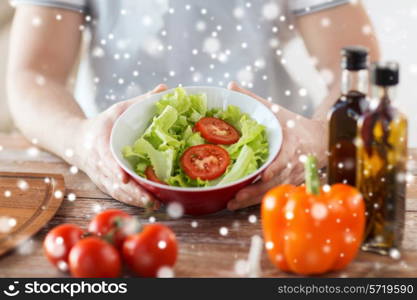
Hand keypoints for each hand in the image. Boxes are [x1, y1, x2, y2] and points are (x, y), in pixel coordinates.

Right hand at [74, 84, 167, 208]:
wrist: (77, 140)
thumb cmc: (103, 123)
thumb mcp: (119, 109)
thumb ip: (141, 101)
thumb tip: (166, 89)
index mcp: (100, 144)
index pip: (106, 159)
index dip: (115, 170)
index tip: (125, 179)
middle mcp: (99, 165)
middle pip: (115, 182)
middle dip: (133, 192)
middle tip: (153, 199)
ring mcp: (101, 177)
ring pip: (117, 193)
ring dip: (135, 201)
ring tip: (156, 204)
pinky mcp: (105, 185)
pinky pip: (119, 196)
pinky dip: (133, 201)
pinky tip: (150, 204)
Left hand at [226, 82, 326, 210]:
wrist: (319, 139)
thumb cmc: (295, 125)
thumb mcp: (276, 110)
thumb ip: (253, 99)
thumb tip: (231, 86)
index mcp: (293, 145)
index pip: (285, 158)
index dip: (276, 167)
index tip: (264, 174)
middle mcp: (294, 164)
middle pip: (275, 181)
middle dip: (255, 191)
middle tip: (235, 197)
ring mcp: (292, 176)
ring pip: (272, 191)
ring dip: (252, 200)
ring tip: (231, 204)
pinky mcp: (288, 183)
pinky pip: (272, 193)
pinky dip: (256, 200)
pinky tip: (239, 204)